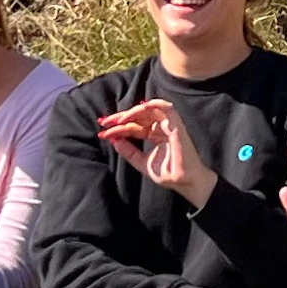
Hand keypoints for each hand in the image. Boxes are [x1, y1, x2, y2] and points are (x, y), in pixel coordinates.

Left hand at [94, 98, 216, 210]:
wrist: (184, 182)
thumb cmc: (168, 173)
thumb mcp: (142, 162)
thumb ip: (129, 151)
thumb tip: (113, 140)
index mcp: (154, 134)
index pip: (134, 126)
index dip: (118, 127)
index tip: (102, 131)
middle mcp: (161, 127)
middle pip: (138, 116)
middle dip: (120, 118)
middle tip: (104, 122)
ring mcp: (169, 125)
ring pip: (149, 109)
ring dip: (133, 112)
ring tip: (119, 119)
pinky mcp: (176, 125)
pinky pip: (166, 108)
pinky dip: (153, 105)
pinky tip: (139, 108)